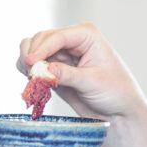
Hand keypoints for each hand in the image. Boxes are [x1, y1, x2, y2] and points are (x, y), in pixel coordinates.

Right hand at [18, 22, 146, 121]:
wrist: (118, 111)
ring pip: (33, 49)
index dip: (41, 48)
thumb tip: (44, 70)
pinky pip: (34, 64)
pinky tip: (34, 82)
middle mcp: (72, 40)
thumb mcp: (92, 83)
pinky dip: (29, 71)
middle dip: (32, 55)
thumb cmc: (115, 92)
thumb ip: (67, 75)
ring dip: (28, 63)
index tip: (30, 63)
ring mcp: (61, 53)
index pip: (57, 36)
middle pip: (40, 39)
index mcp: (86, 35)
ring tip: (32, 79)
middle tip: (31, 75)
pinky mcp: (54, 68)